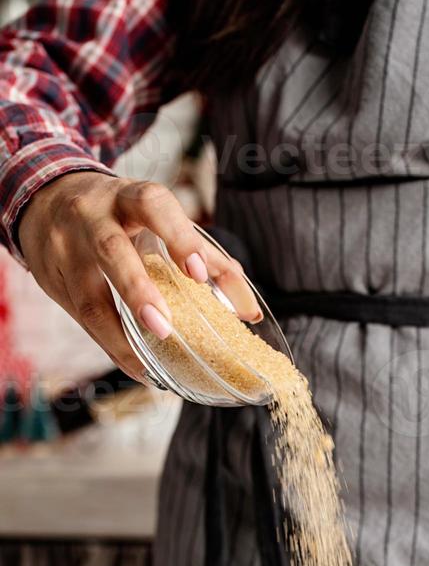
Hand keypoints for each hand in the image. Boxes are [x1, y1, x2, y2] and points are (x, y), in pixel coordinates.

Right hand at [19, 172, 260, 378]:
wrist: (43, 200)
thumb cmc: (118, 213)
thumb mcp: (154, 217)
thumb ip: (202, 253)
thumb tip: (247, 308)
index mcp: (127, 197)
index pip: (152, 206)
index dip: (178, 237)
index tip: (199, 273)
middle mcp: (91, 218)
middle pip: (111, 251)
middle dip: (137, 290)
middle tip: (164, 327)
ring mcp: (65, 251)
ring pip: (87, 297)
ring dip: (119, 336)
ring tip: (147, 366)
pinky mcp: (50, 281)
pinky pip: (81, 321)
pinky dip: (111, 347)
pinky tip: (137, 368)